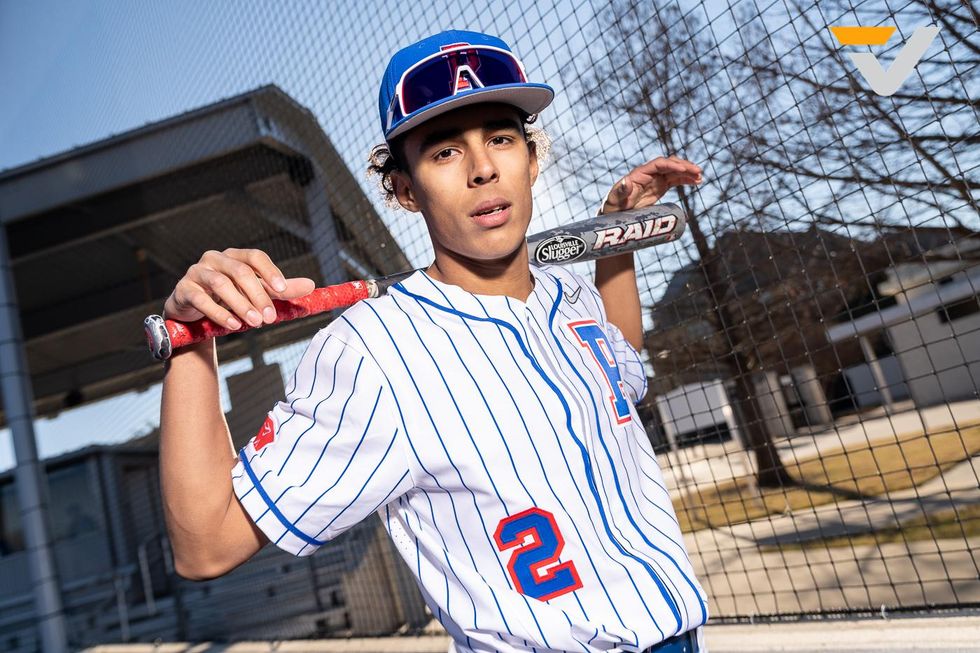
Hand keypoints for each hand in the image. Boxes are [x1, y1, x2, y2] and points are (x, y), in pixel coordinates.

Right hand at [163, 248, 314, 328]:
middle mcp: (215, 259)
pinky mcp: (184, 289)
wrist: (194, 315)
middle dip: (258, 295)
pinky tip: (233, 325)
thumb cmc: (229, 299)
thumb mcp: (256, 294)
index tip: (283, 290)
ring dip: (241, 305)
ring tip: (256, 323)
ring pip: (221, 284)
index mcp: (235, 256)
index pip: (255, 257)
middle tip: (270, 318)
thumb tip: (311, 285)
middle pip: (240, 272)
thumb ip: (280, 290)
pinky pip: (201, 299)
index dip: (270, 271)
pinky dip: (219, 313)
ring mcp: (197, 272)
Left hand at [600, 155, 702, 213]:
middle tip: (698, 171)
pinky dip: (686, 180)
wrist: (616, 213)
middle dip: (684, 167)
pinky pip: (676, 180)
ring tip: (700, 177)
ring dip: (688, 173)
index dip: (672, 165)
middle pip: (670, 164)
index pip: (659, 164)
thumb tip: (625, 181)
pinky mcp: (660, 187)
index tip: (684, 169)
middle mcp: (649, 174)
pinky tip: (697, 181)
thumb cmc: (614, 205)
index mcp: (639, 174)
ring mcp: (655, 180)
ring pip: (675, 171)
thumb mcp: (615, 199)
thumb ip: (621, 190)